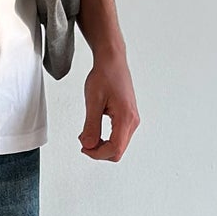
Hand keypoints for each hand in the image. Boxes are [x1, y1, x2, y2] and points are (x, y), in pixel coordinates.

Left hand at [78, 43, 138, 161]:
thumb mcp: (93, 102)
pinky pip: (119, 137)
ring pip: (119, 145)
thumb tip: (88, 145)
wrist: (112, 61)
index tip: (84, 148)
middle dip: (99, 151)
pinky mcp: (128, 117)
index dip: (97, 154)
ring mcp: (132, 119)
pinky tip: (95, 130)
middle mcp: (133, 121)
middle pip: (118, 151)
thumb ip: (91, 126)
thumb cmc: (105, 75)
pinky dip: (106, 138)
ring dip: (102, 145)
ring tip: (88, 134)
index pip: (115, 149)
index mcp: (126, 117)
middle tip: (84, 141)